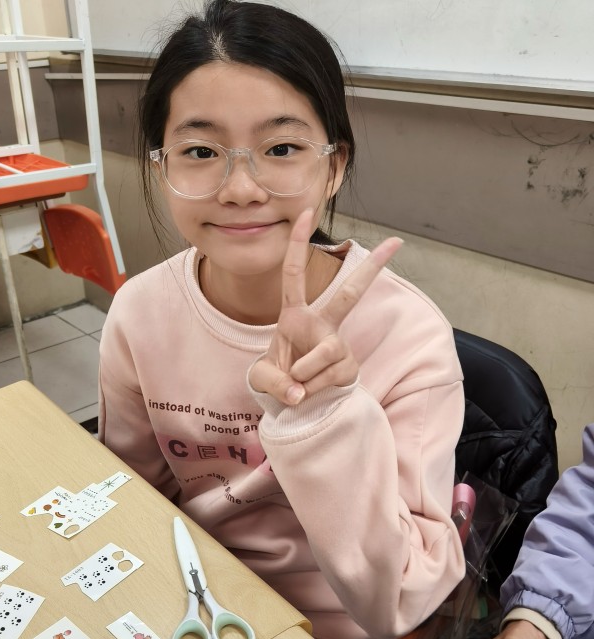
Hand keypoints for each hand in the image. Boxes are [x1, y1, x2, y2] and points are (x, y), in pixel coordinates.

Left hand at [249, 209, 402, 404]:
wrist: (294, 404)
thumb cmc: (277, 379)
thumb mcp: (262, 379)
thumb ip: (275, 383)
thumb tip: (299, 391)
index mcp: (294, 316)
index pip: (293, 275)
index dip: (296, 245)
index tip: (305, 213)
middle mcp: (321, 324)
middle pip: (350, 294)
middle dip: (373, 268)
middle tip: (396, 241)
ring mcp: (337, 345)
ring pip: (326, 352)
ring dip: (305, 373)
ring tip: (296, 385)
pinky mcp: (348, 367)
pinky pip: (328, 377)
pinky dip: (312, 390)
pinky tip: (310, 393)